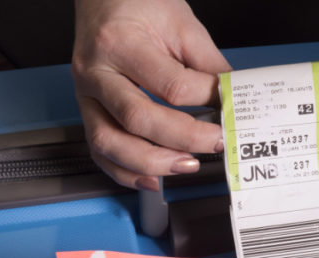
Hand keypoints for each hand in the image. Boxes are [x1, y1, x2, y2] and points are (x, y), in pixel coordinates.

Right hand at [72, 0, 230, 190]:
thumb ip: (208, 63)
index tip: (227, 105)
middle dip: (183, 138)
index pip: (169, 84)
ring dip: (151, 163)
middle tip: (214, 143)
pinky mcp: (86, 111)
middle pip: (137, 118)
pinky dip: (124, 172)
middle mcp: (96, 71)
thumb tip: (233, 99)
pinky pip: (99, 152)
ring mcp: (85, 95)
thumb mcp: (181, 24)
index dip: (205, 99)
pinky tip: (152, 178)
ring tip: (185, 165)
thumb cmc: (138, 5)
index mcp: (120, 43)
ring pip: (110, 143)